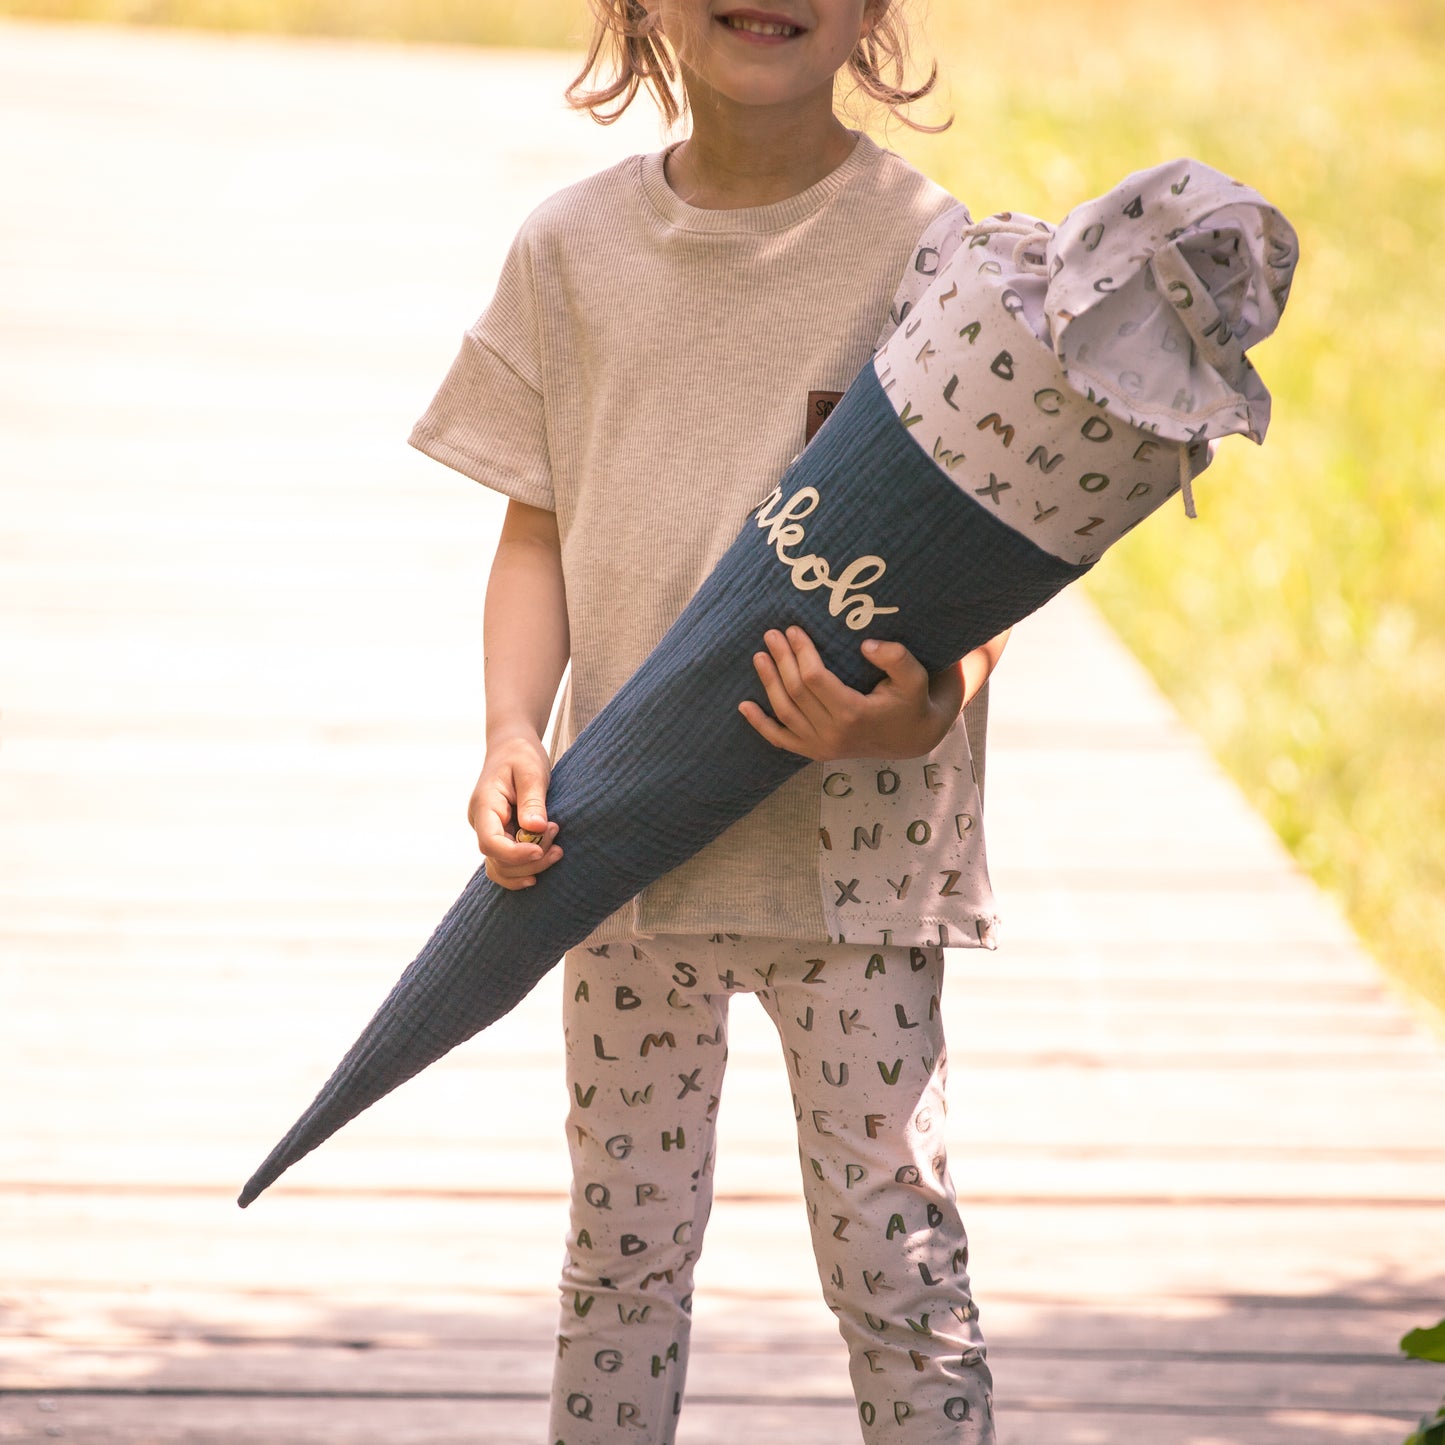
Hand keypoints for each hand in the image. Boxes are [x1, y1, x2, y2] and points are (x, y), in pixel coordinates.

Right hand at [467, 731, 562, 889]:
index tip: (542, 849)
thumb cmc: (522, 754)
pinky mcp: (501, 836)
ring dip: (530, 868)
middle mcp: (481, 822)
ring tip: (557, 851)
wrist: (512, 746)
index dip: (515, 854)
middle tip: (557, 840)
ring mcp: (489, 831)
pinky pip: (506, 863)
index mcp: (484, 805)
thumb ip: (533, 800)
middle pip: (497, 860)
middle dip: (530, 860)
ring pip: (501, 867)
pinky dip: (524, 868)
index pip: (490, 842)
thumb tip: (535, 829)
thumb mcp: (531, 771)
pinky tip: (545, 860)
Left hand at [738, 626, 962, 760]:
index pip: (815, 679)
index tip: (792, 630)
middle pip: (796, 692)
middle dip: (781, 660)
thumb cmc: (912, 700)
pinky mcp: (815, 753)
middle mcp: (833, 734)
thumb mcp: (914, 676)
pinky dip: (761, 725)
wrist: (912, 737)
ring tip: (759, 657)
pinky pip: (782, 740)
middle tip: (771, 635)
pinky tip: (744, 706)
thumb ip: (896, 657)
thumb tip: (865, 645)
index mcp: (854, 713)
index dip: (801, 652)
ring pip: (785, 713)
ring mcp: (822, 747)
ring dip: (768, 684)